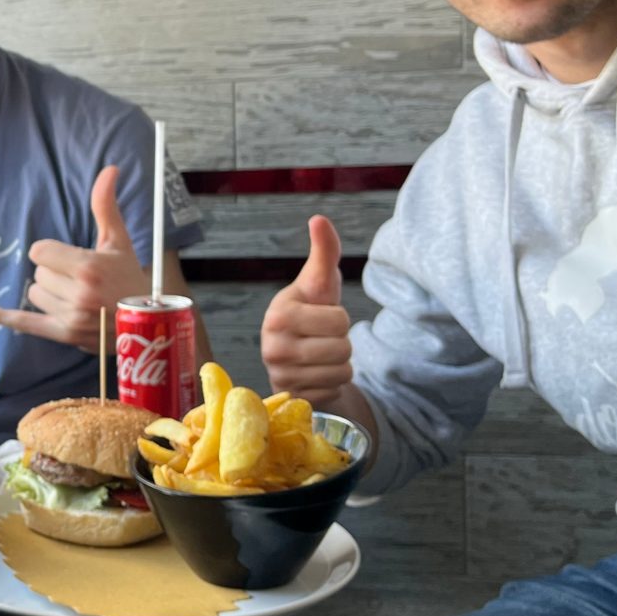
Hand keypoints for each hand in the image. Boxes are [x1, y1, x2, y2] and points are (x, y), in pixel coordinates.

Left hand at [0, 165, 144, 350]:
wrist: (145, 325)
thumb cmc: (129, 278)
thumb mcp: (118, 240)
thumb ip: (105, 205)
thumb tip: (109, 168)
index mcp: (88, 267)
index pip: (39, 252)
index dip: (52, 252)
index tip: (70, 258)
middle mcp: (78, 294)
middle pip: (38, 273)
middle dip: (56, 273)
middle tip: (82, 281)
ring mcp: (70, 317)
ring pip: (34, 294)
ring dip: (50, 293)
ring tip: (78, 297)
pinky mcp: (62, 334)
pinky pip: (23, 323)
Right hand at [260, 215, 352, 404]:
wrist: (297, 355)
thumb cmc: (311, 311)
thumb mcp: (319, 283)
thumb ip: (324, 252)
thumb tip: (319, 218)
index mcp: (279, 314)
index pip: (339, 321)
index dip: (339, 319)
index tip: (320, 318)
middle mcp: (273, 346)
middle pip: (342, 349)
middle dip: (341, 343)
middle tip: (321, 339)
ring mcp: (280, 375)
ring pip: (341, 372)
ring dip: (338, 364)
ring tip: (319, 356)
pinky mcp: (291, 397)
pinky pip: (334, 391)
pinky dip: (331, 384)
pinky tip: (315, 374)